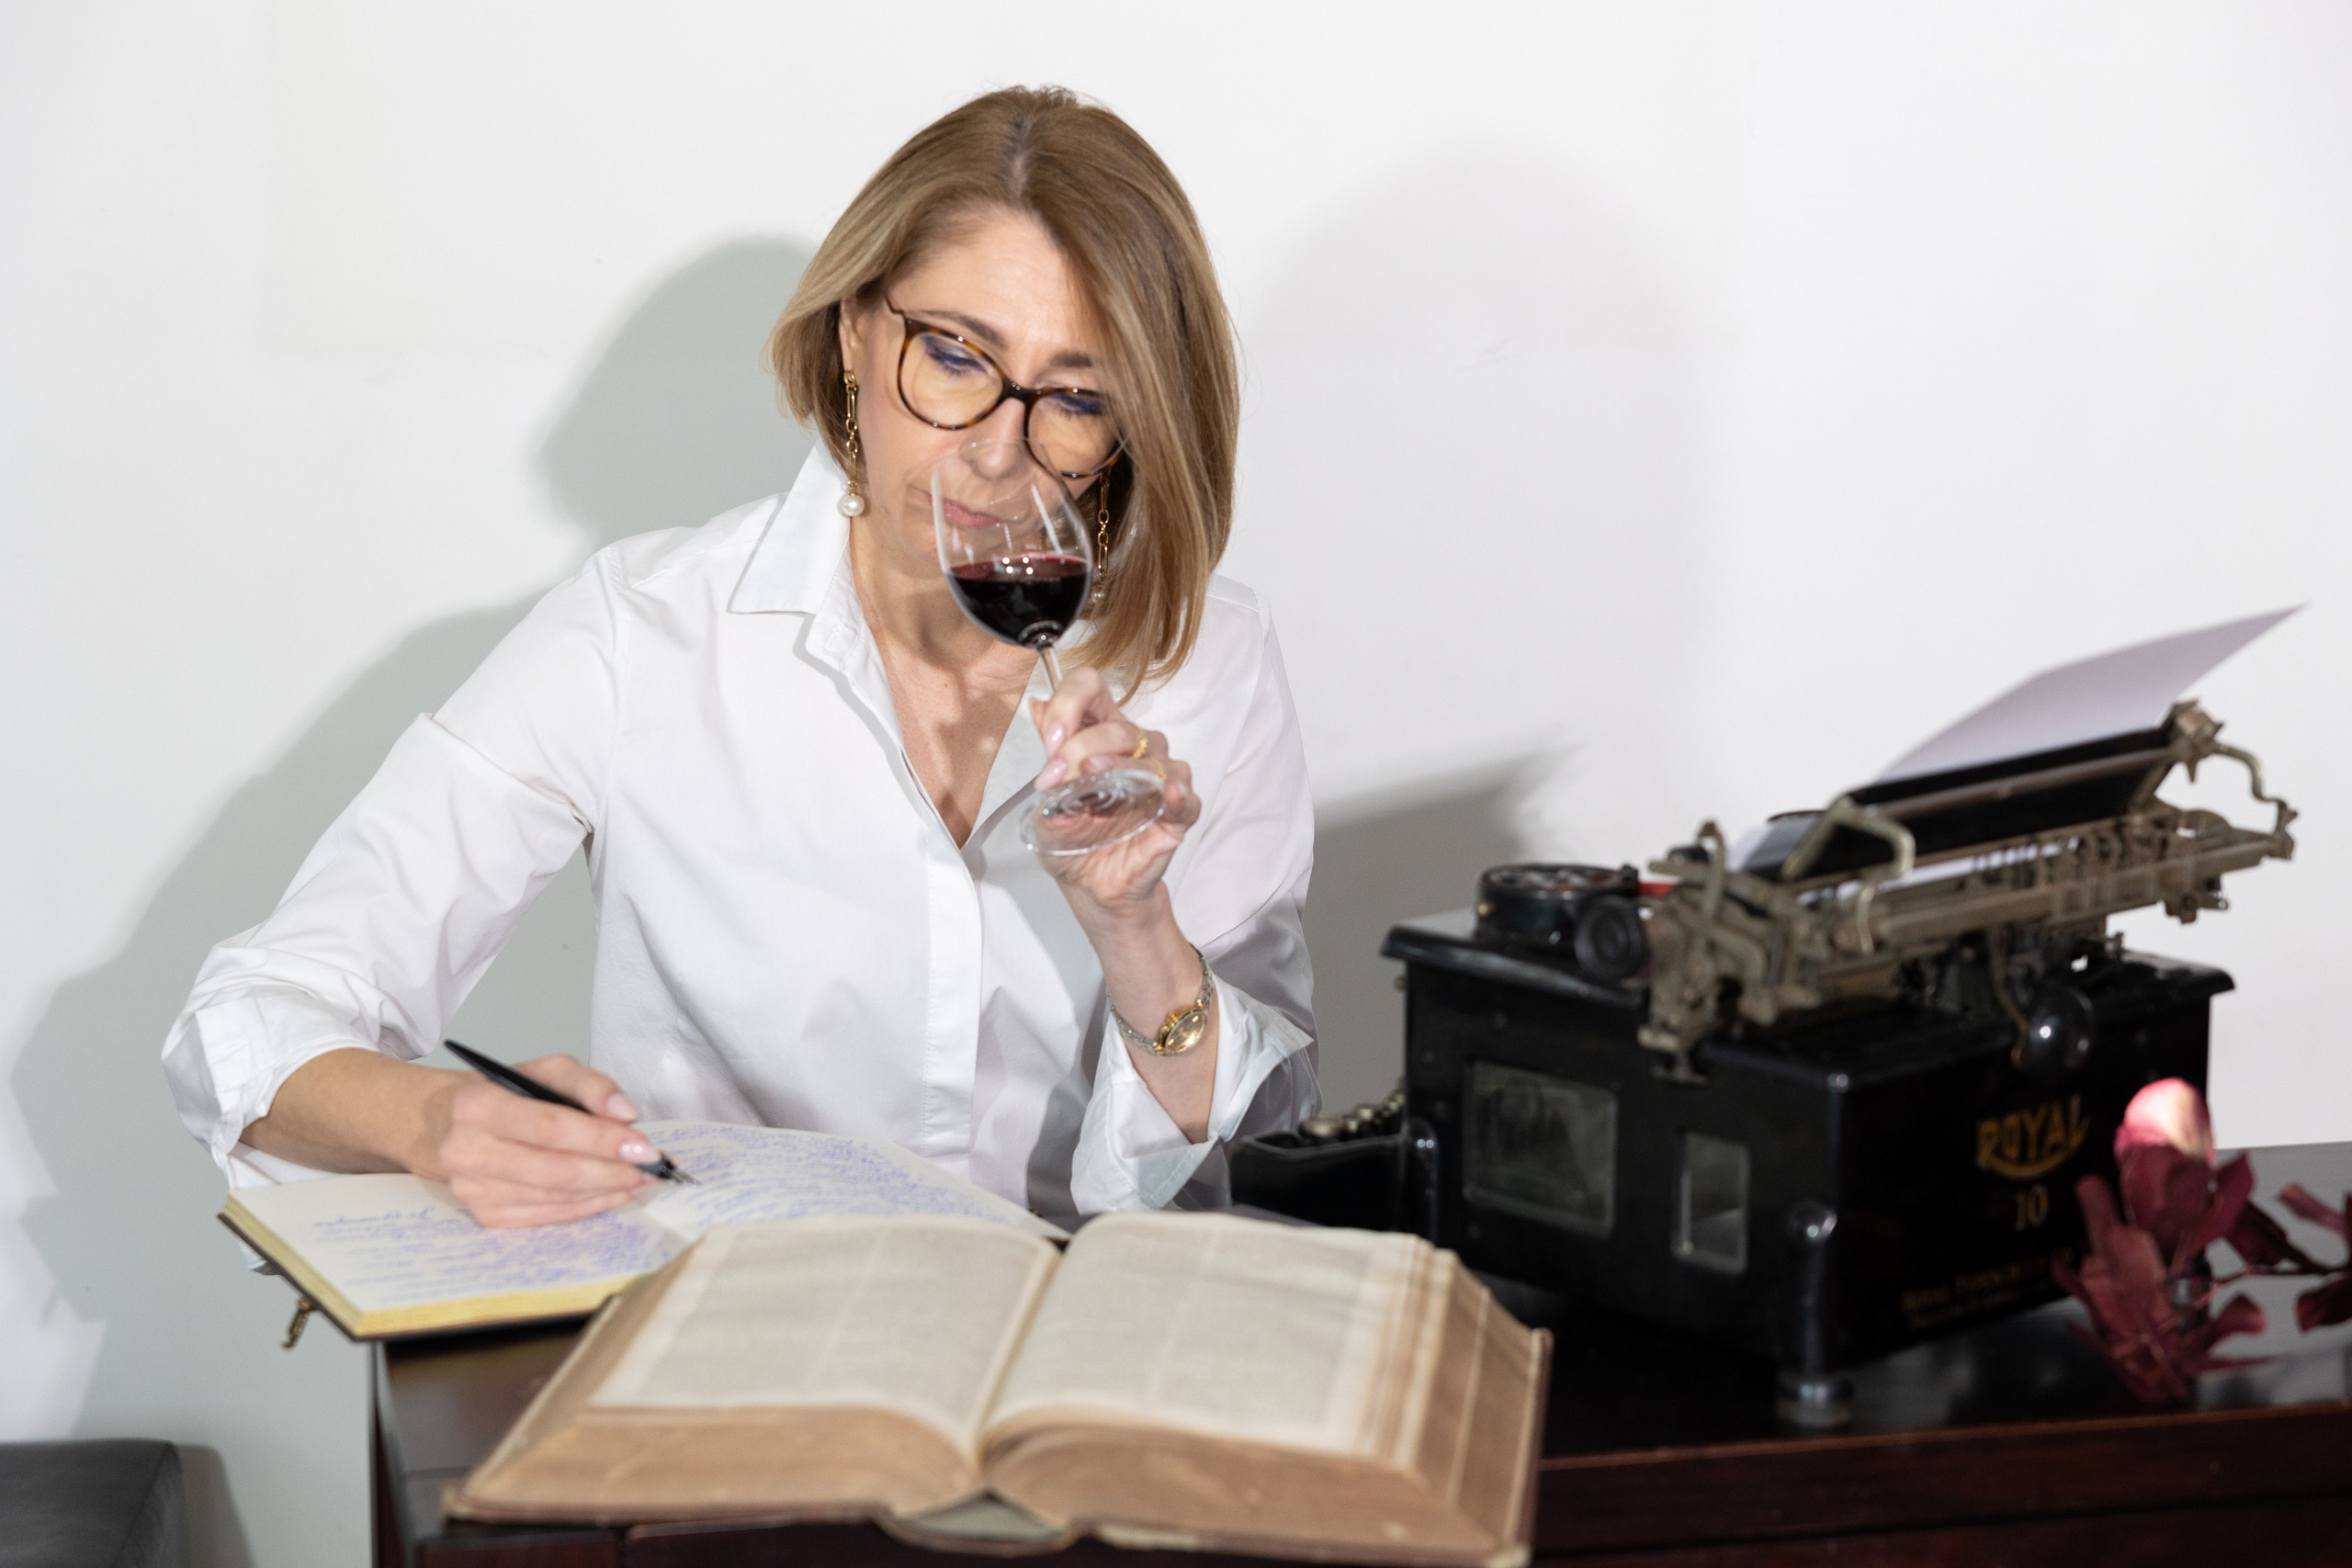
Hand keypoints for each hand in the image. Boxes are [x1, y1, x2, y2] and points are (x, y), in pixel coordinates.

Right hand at [420, 1055, 655, 1228]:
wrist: (443, 1125)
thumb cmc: (503, 1094)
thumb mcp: (542, 1070)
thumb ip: (587, 1084)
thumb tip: (625, 1112)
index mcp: (477, 1105)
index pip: (548, 1126)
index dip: (599, 1138)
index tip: (642, 1144)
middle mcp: (467, 1151)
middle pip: (554, 1169)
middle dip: (611, 1170)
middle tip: (651, 1166)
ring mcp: (473, 1190)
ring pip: (554, 1197)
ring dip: (606, 1190)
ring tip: (641, 1178)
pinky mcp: (485, 1215)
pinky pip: (547, 1216)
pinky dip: (587, 1206)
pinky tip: (614, 1194)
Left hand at [1029, 666, 1200, 919]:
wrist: (1090, 887)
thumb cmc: (1072, 841)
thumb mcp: (1046, 801)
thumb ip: (1049, 757)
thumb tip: (1036, 705)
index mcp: (1099, 735)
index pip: (1093, 688)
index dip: (1071, 703)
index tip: (1051, 739)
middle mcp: (1134, 749)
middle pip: (1119, 726)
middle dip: (1082, 746)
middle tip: (1057, 775)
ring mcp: (1158, 779)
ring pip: (1150, 756)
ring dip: (1119, 765)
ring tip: (1095, 776)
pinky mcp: (1176, 813)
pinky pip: (1186, 797)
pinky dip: (1178, 794)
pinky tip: (1166, 794)